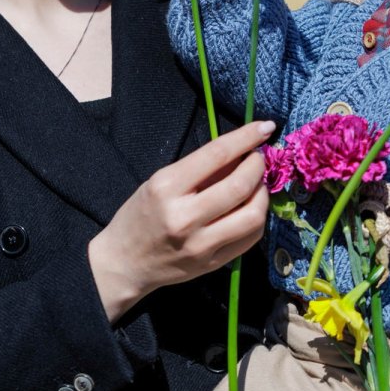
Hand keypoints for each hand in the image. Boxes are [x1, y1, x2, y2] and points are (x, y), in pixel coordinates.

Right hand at [88, 120, 274, 321]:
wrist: (125, 262)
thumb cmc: (140, 215)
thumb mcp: (159, 182)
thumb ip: (199, 169)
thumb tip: (240, 152)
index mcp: (167, 187)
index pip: (216, 154)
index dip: (246, 137)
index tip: (264, 127)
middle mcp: (185, 216)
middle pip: (239, 185)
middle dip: (257, 165)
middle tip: (258, 158)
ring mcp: (201, 244)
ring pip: (253, 215)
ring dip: (263, 193)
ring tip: (256, 184)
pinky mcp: (213, 263)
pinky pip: (250, 238)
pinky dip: (258, 217)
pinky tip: (251, 207)